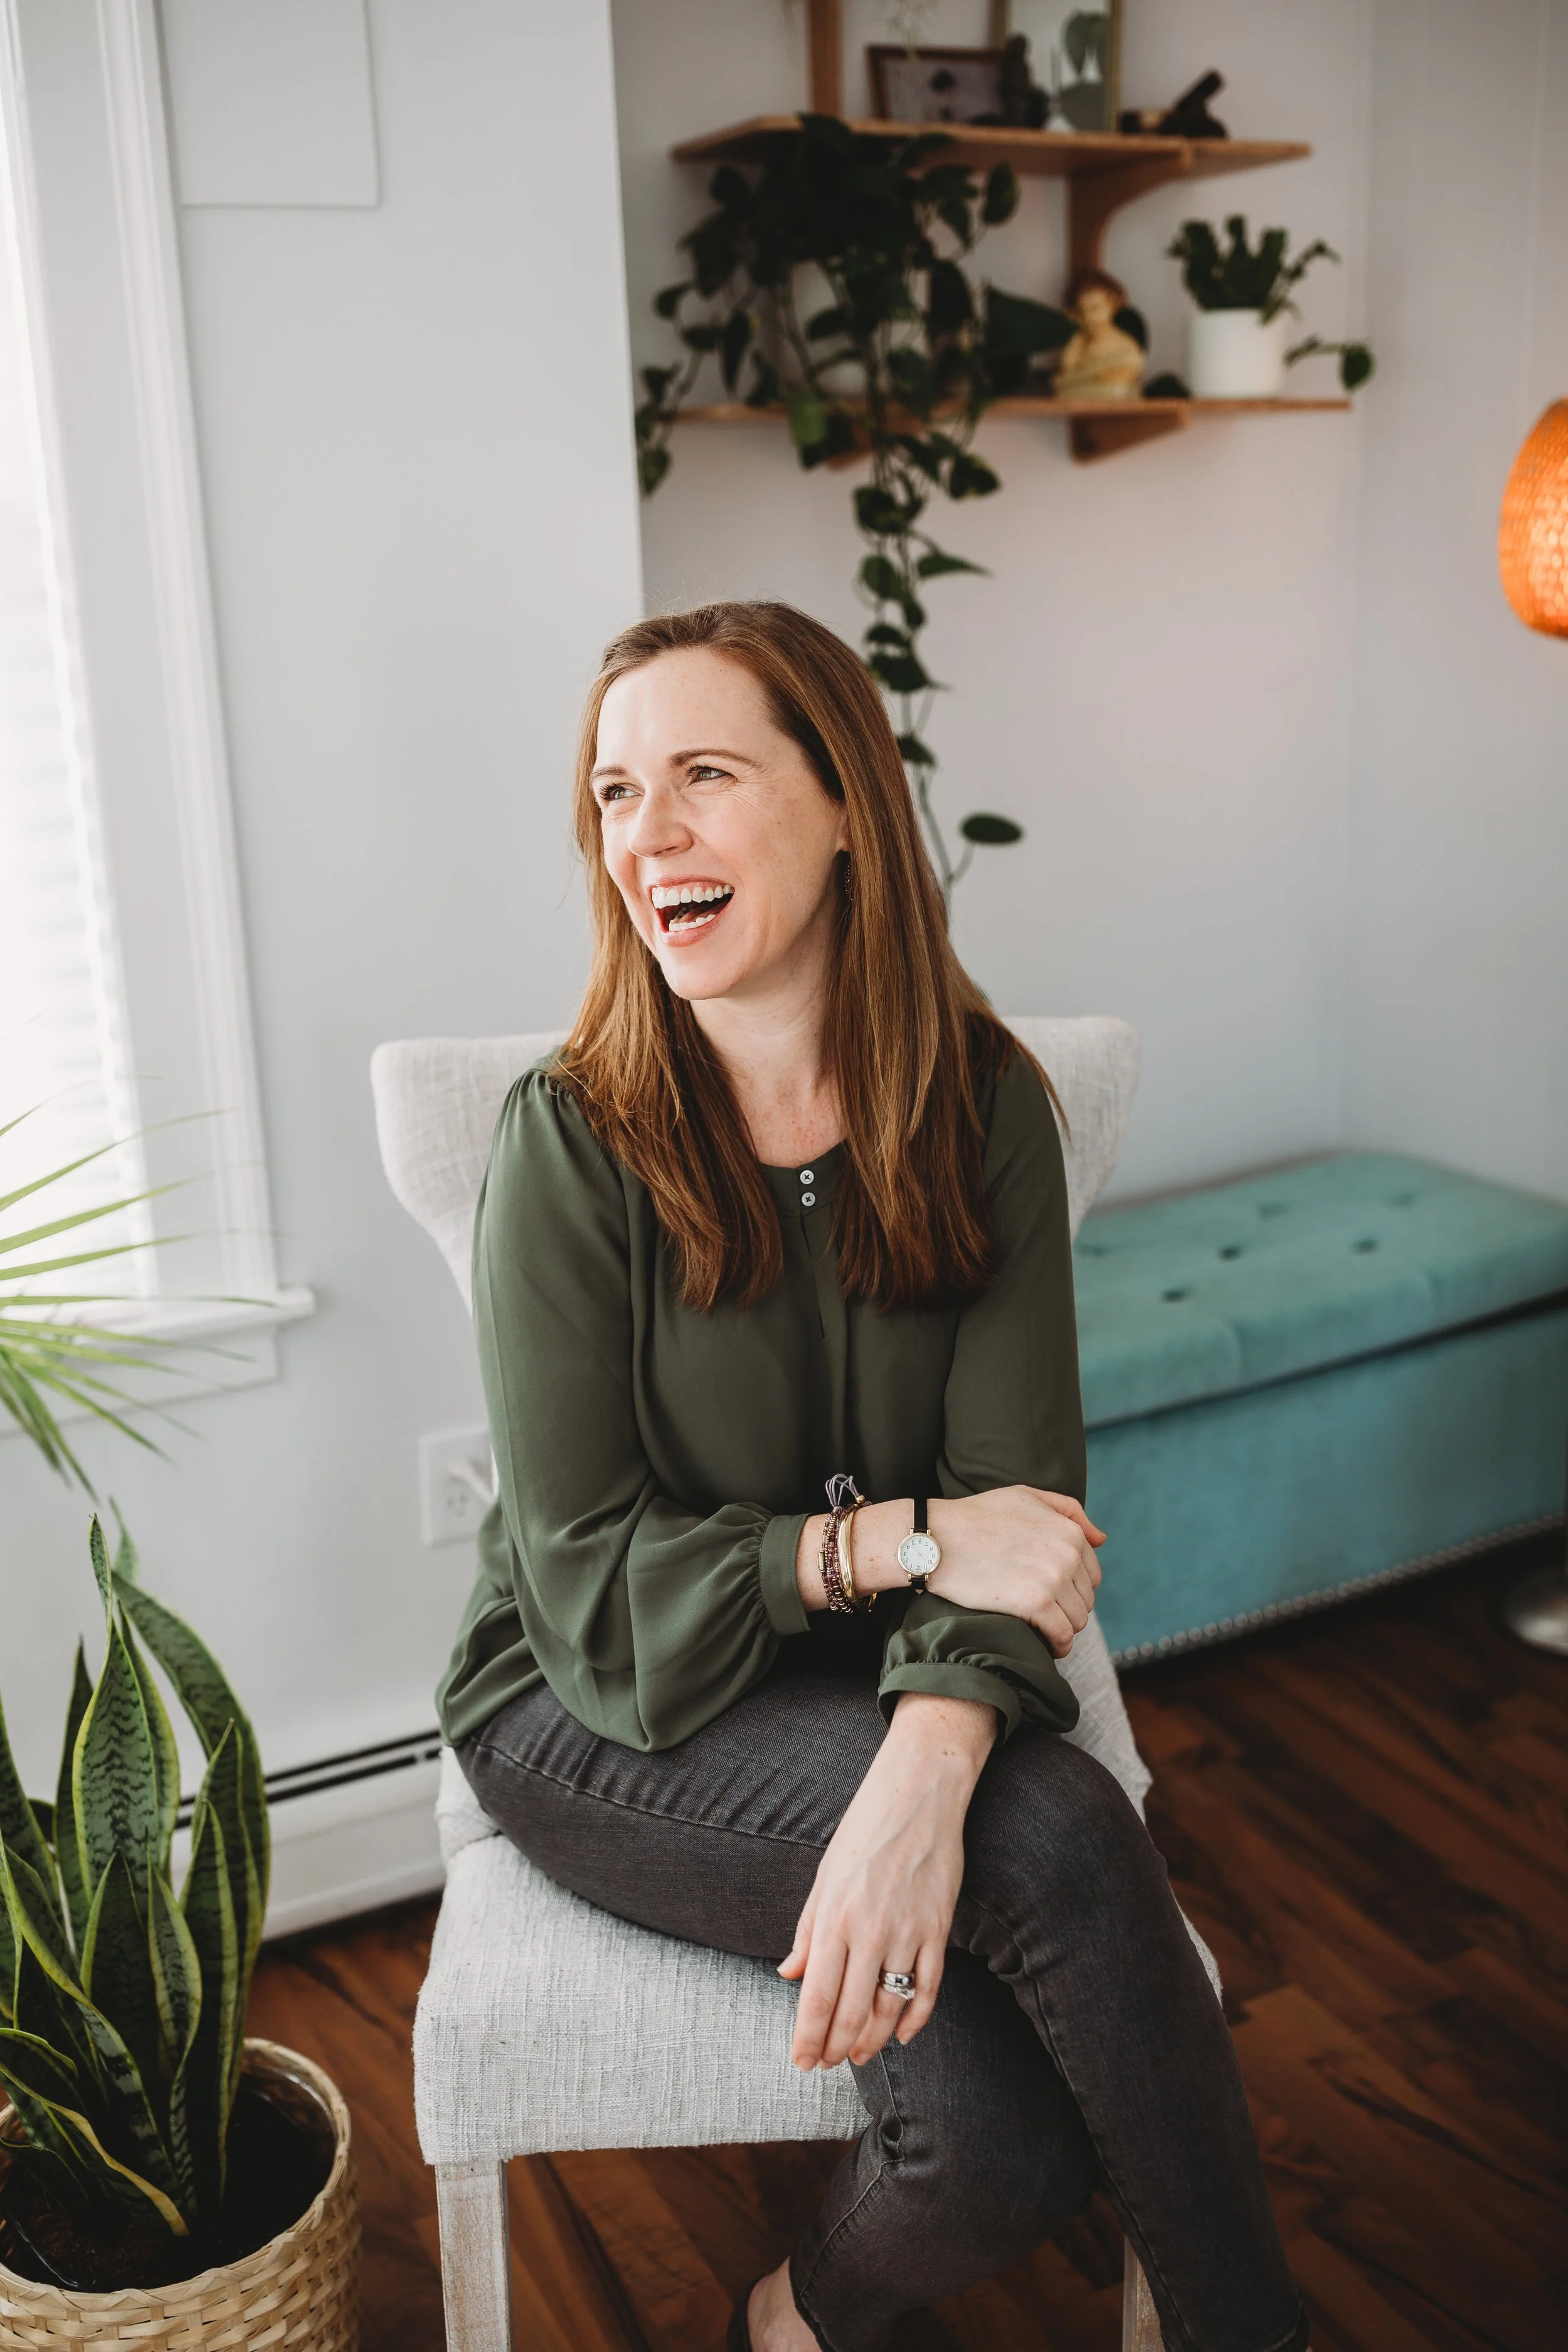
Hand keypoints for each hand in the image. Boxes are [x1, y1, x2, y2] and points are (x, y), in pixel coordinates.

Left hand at [777, 1695, 990, 2069]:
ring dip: (871, 2041)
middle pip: (850, 2013)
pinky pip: (928, 1989)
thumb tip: (789, 1974)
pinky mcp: (938, 1929)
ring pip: (888, 2009)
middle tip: (826, 2065)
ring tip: (859, 2056)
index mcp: (833, 1919)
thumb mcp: (823, 1878)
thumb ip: (807, 1932)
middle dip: (836, 2048)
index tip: (802, 2061)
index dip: (808, 2038)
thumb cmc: (863, 1833)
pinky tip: (900, 2035)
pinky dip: (915, 2020)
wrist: (918, 1795)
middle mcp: (868, 1932)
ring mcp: (907, 1933)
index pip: (816, 1998)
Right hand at [927, 1486, 1102, 1656]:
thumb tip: (1101, 1539)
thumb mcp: (1026, 1497)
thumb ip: (1068, 1511)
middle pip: (1085, 1600)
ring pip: (1077, 1620)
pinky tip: (1047, 1647)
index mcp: (1069, 1531)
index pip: (1091, 1575)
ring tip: (1042, 1629)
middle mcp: (1068, 1554)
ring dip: (1062, 1628)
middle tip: (1041, 1613)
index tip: (1052, 1596)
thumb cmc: (977, 1516)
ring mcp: (1053, 1579)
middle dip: (1067, 1609)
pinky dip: (1057, 1645)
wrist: (938, 1539)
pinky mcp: (1035, 1604)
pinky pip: (1062, 1635)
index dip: (1072, 1589)